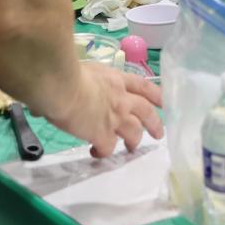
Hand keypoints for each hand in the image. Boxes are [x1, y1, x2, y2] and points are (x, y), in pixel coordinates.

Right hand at [48, 62, 163, 157]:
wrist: (61, 84)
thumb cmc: (65, 72)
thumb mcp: (85, 71)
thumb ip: (86, 84)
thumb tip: (70, 94)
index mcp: (116, 79)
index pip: (142, 86)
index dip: (155, 94)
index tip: (163, 103)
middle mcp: (121, 98)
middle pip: (146, 112)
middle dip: (155, 123)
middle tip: (158, 134)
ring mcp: (115, 117)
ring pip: (134, 132)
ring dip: (134, 141)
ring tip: (131, 148)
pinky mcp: (103, 134)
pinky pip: (108, 148)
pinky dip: (104, 153)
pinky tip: (96, 153)